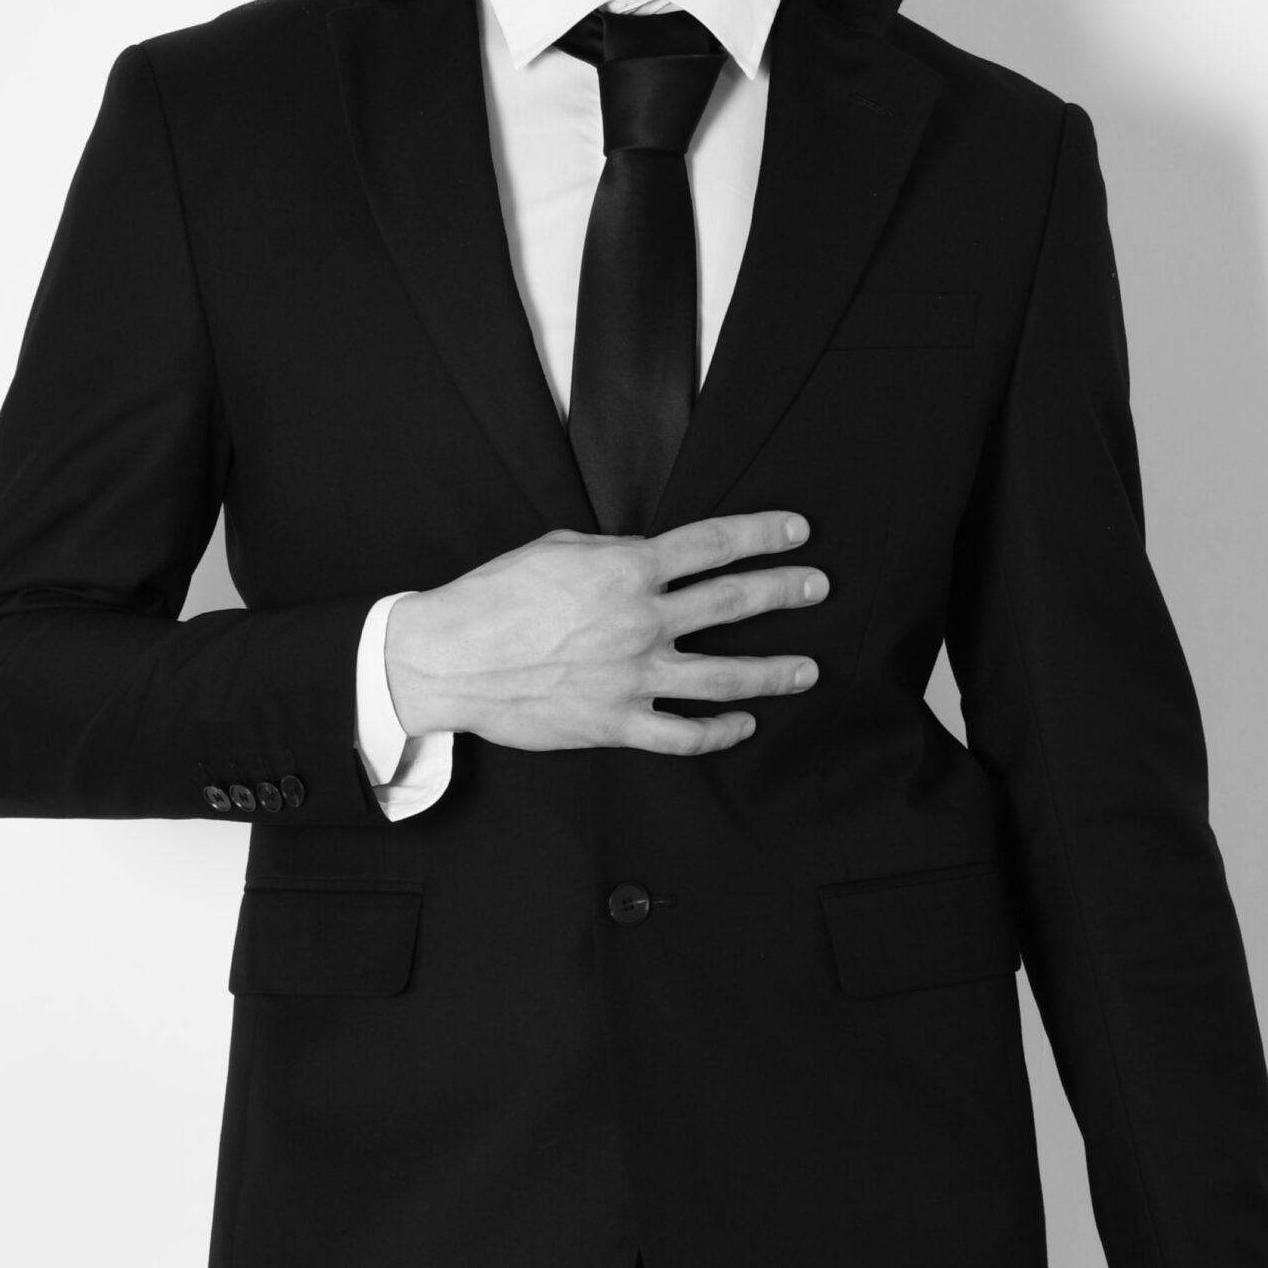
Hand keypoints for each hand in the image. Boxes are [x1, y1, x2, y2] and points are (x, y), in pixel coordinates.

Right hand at [383, 510, 826, 751]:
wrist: (449, 657)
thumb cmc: (495, 597)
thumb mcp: (557, 549)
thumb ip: (612, 552)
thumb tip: (646, 555)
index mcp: (627, 571)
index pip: (712, 545)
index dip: (761, 534)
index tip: (797, 532)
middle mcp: (640, 622)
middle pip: (732, 603)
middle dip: (783, 591)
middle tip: (818, 587)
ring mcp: (632, 677)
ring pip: (724, 677)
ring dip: (773, 672)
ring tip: (808, 670)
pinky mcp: (615, 723)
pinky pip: (681, 735)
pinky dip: (718, 733)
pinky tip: (743, 725)